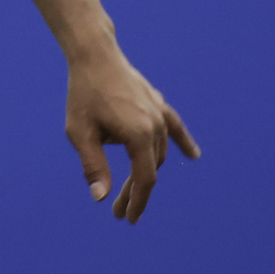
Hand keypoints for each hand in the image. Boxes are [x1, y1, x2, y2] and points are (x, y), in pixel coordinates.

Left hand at [66, 50, 198, 223]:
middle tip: (119, 211)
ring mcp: (159, 113)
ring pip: (158, 151)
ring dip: (146, 172)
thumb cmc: (84, 94)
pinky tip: (194, 155)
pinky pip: (174, 127)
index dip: (137, 201)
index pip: (145, 178)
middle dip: (136, 192)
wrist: (95, 55)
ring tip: (128, 190)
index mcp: (139, 135)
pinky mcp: (157, 103)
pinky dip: (183, 142)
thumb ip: (93, 165)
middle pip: (151, 168)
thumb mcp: (80, 133)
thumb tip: (100, 197)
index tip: (126, 218)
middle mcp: (155, 125)